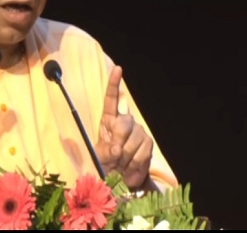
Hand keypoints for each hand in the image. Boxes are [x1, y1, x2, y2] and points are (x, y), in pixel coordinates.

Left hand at [95, 65, 152, 188]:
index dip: (114, 84)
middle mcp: (125, 122)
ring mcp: (138, 131)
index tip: (117, 69)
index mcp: (109, 120)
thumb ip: (104, 151)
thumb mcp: (98, 156)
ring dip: (126, 158)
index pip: (111, 98)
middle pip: (124, 123)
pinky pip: (142, 153)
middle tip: (114, 157)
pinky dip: (135, 164)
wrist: (120, 178)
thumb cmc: (105, 163)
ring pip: (134, 140)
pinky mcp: (148, 143)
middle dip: (118, 141)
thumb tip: (116, 150)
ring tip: (120, 165)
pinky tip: (130, 168)